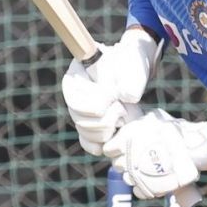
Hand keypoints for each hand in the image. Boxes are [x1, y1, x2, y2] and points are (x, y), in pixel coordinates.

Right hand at [61, 31, 161, 155]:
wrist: (134, 71)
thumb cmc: (131, 63)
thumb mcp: (132, 64)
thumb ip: (130, 79)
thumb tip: (127, 97)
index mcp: (74, 77)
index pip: (78, 102)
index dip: (98, 103)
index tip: (114, 95)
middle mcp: (72, 97)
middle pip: (81, 121)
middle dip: (107, 118)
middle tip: (122, 106)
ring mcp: (80, 114)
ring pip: (87, 133)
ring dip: (109, 128)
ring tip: (122, 114)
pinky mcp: (90, 127)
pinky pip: (89, 143)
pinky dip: (102, 143)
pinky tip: (114, 134)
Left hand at [102, 109, 206, 199]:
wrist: (193, 148)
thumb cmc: (174, 131)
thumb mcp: (152, 119)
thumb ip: (136, 125)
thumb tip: (128, 124)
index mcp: (125, 139)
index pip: (108, 149)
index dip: (116, 149)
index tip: (126, 148)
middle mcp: (126, 158)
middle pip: (116, 164)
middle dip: (126, 161)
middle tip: (140, 157)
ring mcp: (134, 175)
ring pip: (127, 178)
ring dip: (136, 174)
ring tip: (150, 168)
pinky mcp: (145, 188)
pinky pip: (138, 190)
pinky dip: (144, 187)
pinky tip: (154, 179)